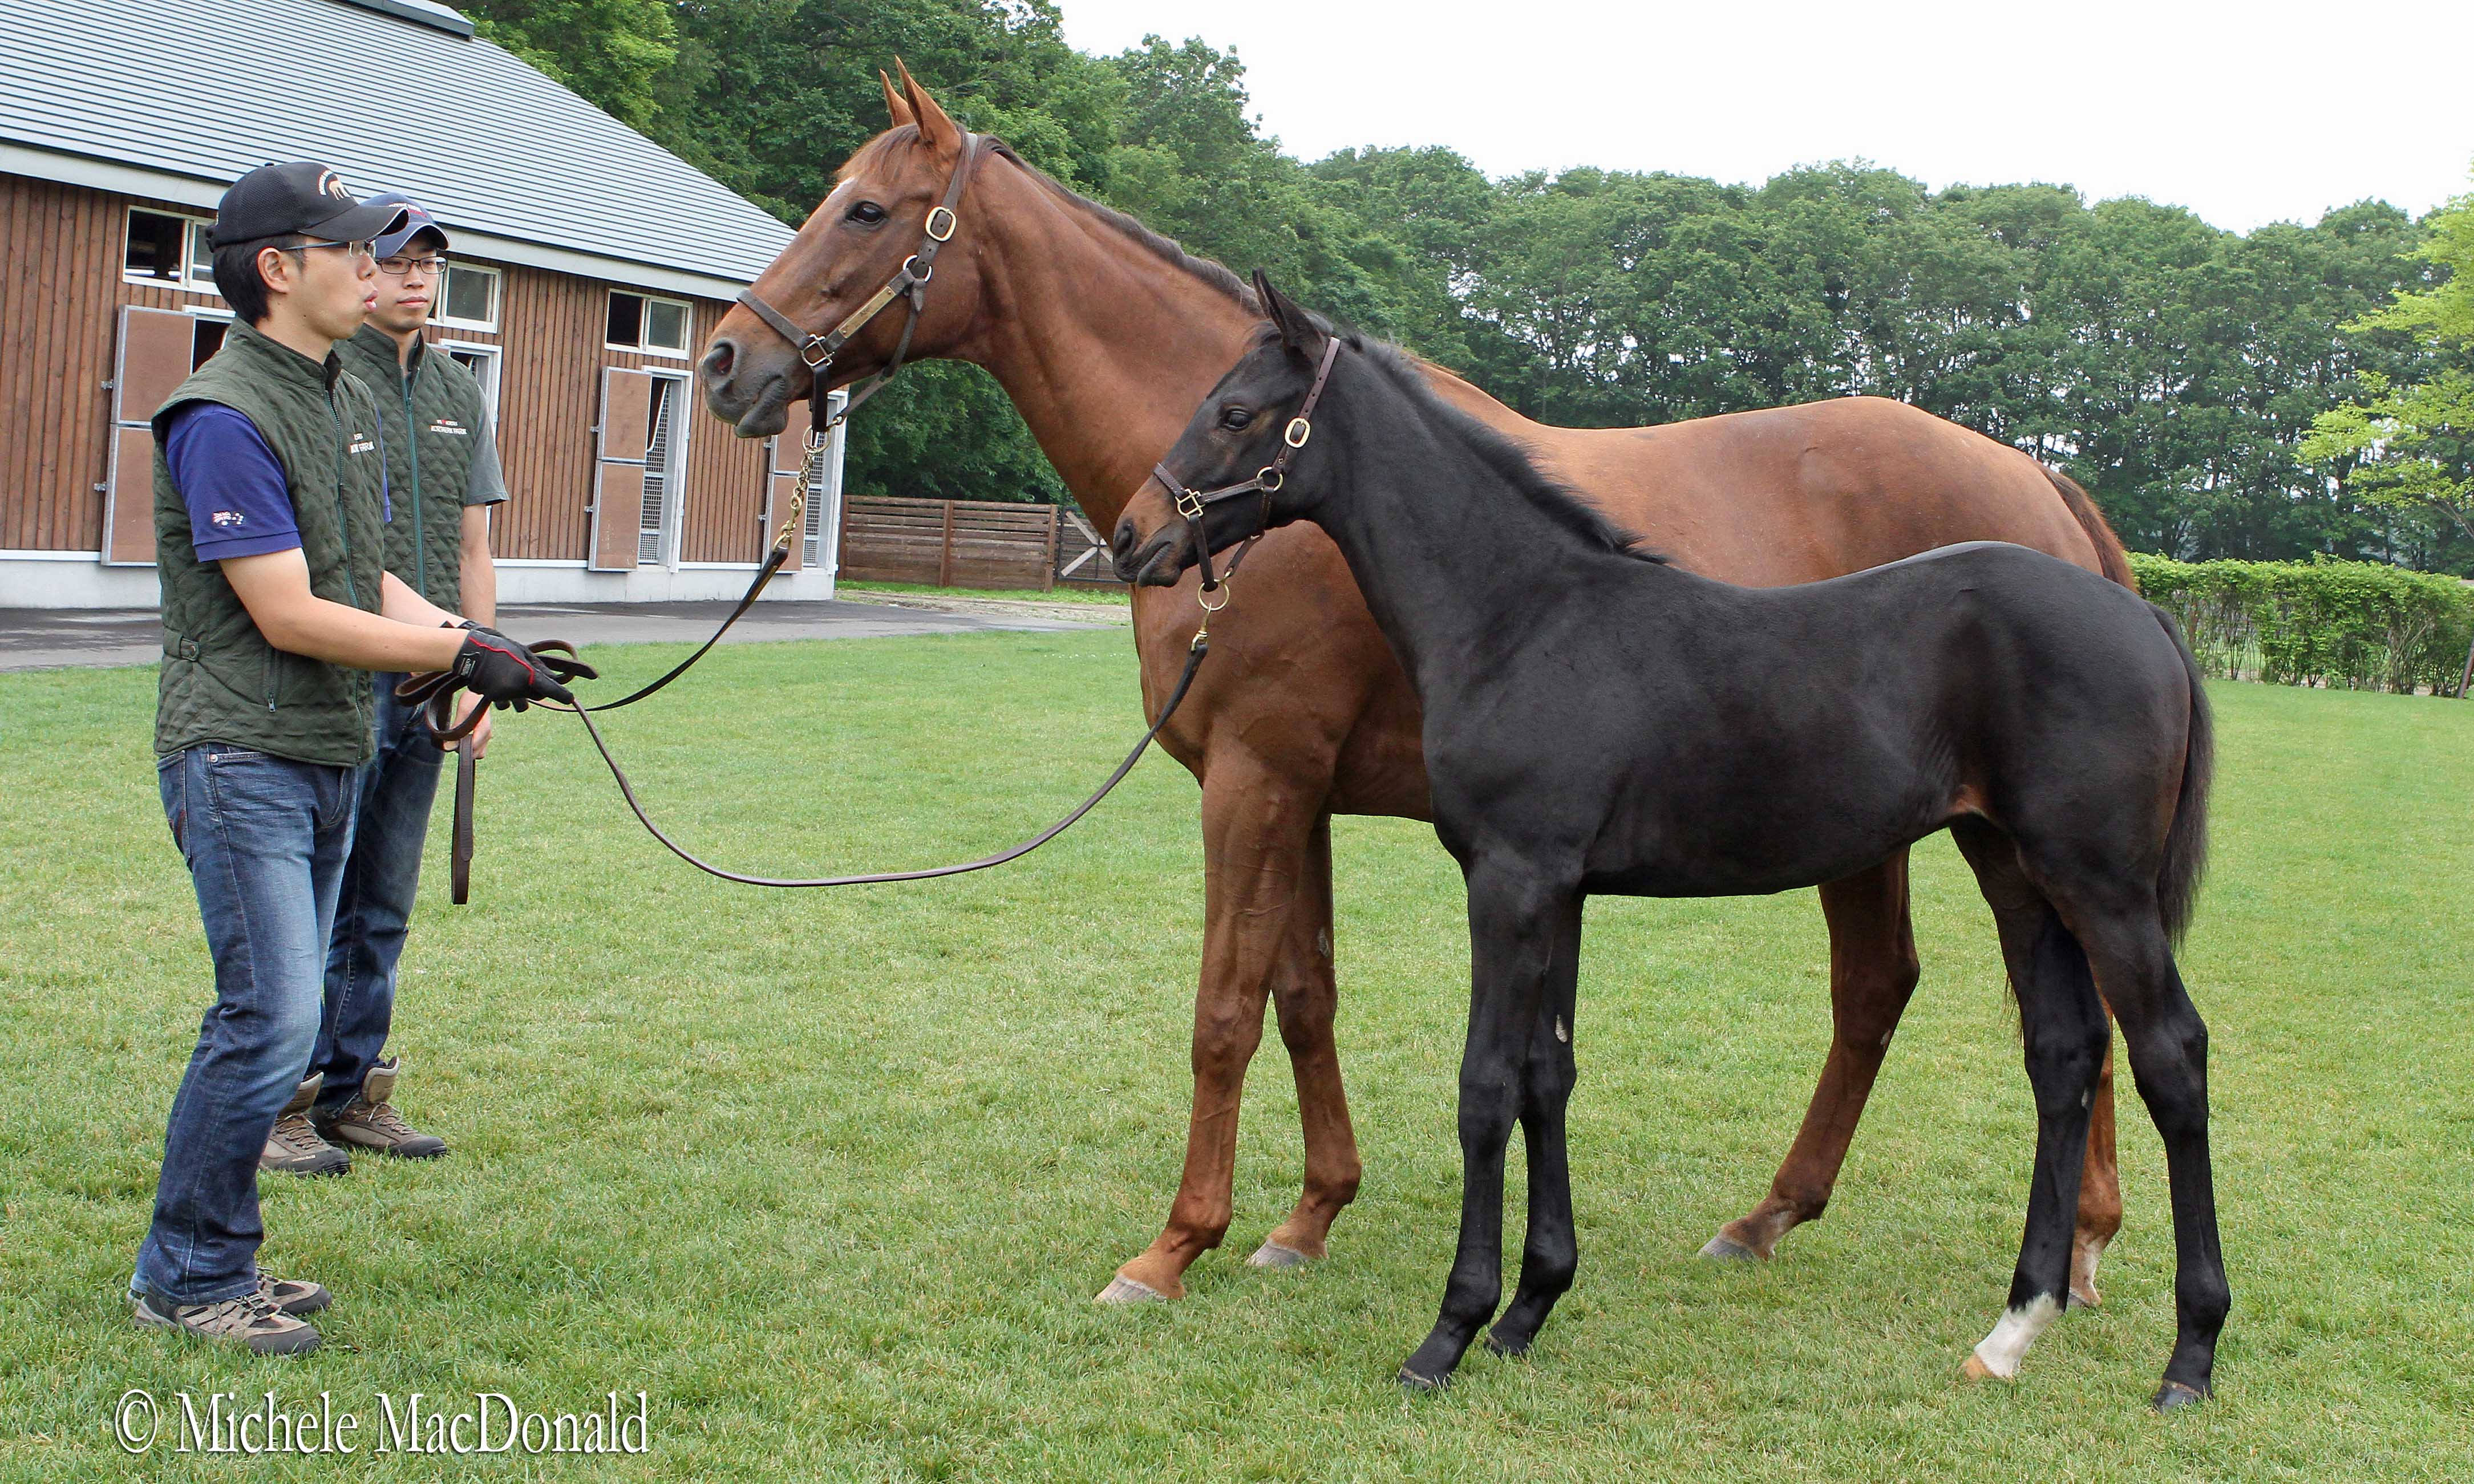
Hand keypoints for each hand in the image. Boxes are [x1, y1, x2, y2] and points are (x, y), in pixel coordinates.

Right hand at [452, 631, 573, 708]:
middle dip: (536, 690)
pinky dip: (505, 694)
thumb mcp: (523, 653)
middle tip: (526, 675)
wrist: (471, 653)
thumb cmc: (500, 649)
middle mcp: (518, 689)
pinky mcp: (494, 699)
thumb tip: (556, 678)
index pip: (551, 689)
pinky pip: (506, 700)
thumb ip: (539, 668)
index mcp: (528, 676)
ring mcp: (506, 696)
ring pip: (521, 700)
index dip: (562, 695)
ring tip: (508, 678)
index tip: (570, 699)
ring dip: (520, 694)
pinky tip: (497, 681)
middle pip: (537, 696)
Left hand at [452, 692, 494, 758]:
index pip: (474, 748)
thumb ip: (456, 729)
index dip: (461, 749)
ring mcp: (487, 736)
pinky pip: (479, 748)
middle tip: (455, 741)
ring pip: (479, 753)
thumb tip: (448, 746)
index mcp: (484, 729)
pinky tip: (464, 738)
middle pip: (477, 754)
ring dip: (469, 749)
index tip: (451, 743)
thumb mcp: (462, 712)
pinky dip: (471, 746)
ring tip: (460, 740)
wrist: (479, 693)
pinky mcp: (485, 736)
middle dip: (465, 751)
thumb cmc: (472, 700)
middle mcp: (488, 734)